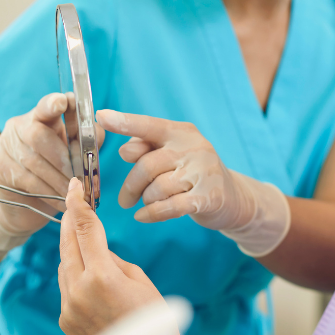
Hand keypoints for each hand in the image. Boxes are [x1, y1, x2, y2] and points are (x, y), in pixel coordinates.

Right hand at [0, 92, 103, 232]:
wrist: (25, 203)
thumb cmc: (56, 171)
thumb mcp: (73, 153)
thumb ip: (86, 140)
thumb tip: (95, 134)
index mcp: (41, 116)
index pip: (46, 106)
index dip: (53, 103)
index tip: (63, 102)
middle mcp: (19, 126)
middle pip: (38, 136)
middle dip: (62, 158)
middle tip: (79, 177)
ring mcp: (6, 145)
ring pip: (33, 161)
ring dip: (58, 179)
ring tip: (74, 192)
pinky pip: (27, 180)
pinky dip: (48, 192)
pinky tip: (61, 201)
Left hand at [58, 177, 165, 334]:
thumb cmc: (153, 322)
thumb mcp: (140, 282)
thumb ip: (114, 261)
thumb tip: (98, 250)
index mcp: (102, 277)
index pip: (85, 229)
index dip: (78, 204)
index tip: (74, 187)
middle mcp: (79, 291)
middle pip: (67, 243)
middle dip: (70, 220)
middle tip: (74, 201)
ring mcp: (69, 307)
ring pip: (64, 265)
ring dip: (73, 249)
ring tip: (88, 240)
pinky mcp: (66, 320)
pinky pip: (66, 286)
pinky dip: (75, 274)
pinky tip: (90, 274)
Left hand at [96, 110, 290, 256]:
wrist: (233, 197)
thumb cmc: (192, 174)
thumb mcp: (171, 156)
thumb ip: (147, 150)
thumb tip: (125, 150)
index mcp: (181, 132)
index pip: (149, 125)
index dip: (125, 122)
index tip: (101, 117)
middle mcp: (194, 147)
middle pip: (147, 165)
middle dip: (130, 185)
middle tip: (123, 200)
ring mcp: (204, 171)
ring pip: (157, 188)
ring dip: (145, 200)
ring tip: (146, 204)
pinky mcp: (209, 196)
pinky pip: (170, 206)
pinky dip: (152, 214)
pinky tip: (143, 217)